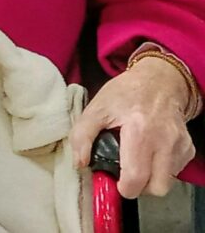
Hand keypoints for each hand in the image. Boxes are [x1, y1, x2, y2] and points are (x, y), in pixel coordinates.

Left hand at [71, 57, 194, 197]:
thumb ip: (82, 134)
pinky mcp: (188, 148)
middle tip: (125, 172)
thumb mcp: (96, 107)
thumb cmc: (125, 93)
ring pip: (167, 182)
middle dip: (138, 186)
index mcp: (139, 130)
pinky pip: (175, 171)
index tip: (114, 180)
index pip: (136, 176)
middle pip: (156, 187)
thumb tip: (80, 162)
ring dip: (150, 178)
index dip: (123, 186)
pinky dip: (161, 169)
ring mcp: (180, 145)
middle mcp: (164, 140)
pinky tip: (150, 152)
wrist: (158, 80)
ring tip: (136, 160)